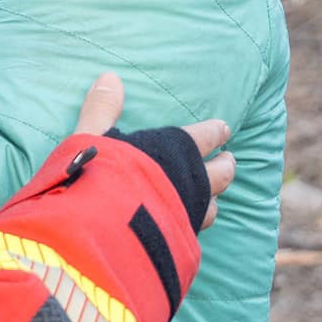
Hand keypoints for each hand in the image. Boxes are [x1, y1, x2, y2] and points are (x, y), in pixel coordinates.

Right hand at [74, 71, 234, 229]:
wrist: (102, 235)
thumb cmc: (99, 178)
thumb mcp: (92, 138)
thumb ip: (102, 110)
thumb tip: (110, 76)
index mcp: (174, 153)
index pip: (202, 138)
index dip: (214, 132)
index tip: (224, 128)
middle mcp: (189, 184)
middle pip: (219, 174)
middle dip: (226, 165)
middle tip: (229, 160)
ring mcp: (188, 217)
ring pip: (211, 208)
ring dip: (213, 198)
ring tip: (213, 197)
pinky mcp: (179, 245)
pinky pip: (194, 232)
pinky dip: (194, 225)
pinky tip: (187, 227)